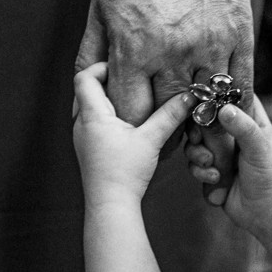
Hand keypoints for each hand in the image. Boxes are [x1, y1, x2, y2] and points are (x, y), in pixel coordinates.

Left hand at [73, 62, 194, 209]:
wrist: (110, 206)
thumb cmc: (126, 174)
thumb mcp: (152, 139)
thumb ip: (170, 115)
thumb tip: (189, 97)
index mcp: (92, 115)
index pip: (84, 76)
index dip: (100, 66)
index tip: (122, 67)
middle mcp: (81, 124)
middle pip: (85, 90)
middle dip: (106, 81)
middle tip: (130, 80)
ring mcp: (82, 138)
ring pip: (89, 107)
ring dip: (107, 100)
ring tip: (132, 101)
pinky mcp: (88, 150)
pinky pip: (92, 123)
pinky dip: (106, 117)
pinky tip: (127, 125)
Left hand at [75, 0, 254, 205]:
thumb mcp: (100, 2)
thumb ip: (94, 53)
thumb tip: (82, 96)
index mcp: (133, 46)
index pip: (131, 113)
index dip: (131, 128)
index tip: (134, 133)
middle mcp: (173, 51)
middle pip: (170, 116)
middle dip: (165, 131)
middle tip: (168, 138)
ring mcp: (211, 43)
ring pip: (208, 104)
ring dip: (202, 120)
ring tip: (196, 125)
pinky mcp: (240, 32)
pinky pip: (240, 83)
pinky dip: (231, 100)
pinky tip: (222, 104)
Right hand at [184, 98, 271, 256]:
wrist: (269, 217)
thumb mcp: (260, 150)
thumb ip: (244, 128)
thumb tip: (224, 108)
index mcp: (251, 122)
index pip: (230, 96)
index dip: (214, 95)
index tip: (202, 101)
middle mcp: (234, 134)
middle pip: (204, 120)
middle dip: (198, 132)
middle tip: (198, 140)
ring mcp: (222, 153)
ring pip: (195, 144)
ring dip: (198, 156)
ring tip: (212, 167)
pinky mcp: (212, 172)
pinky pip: (196, 166)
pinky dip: (202, 174)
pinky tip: (217, 182)